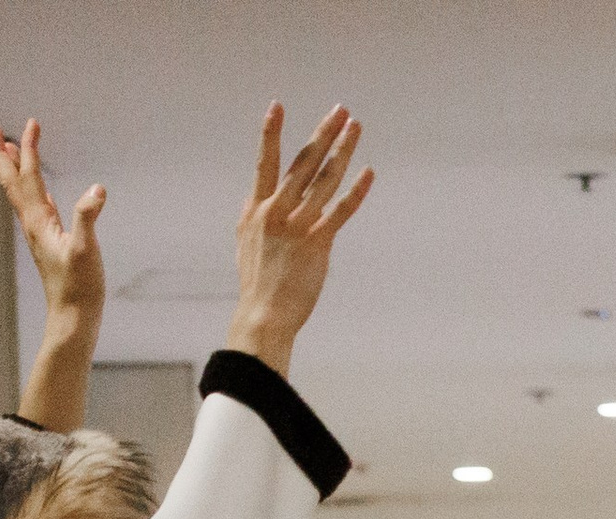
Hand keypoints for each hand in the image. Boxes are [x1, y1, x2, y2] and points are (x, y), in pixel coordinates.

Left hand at [0, 119, 105, 429]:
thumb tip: (97, 190)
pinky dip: (33, 191)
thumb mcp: (86, 250)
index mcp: (38, 219)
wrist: (73, 318)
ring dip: (14, 169)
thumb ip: (88, 216)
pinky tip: (42, 192)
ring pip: (20, 192)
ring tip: (11, 150)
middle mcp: (32, 222)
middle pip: (12, 180)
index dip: (31, 147)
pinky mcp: (49, 243)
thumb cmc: (79, 287)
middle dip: (3, 153)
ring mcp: (39, 233)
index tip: (32, 123)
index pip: (30, 174)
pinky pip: (36, 208)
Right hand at [227, 104, 374, 377]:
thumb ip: (255, 218)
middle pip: (302, 163)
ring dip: (341, 151)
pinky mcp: (317, 244)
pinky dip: (355, 191)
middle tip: (340, 110)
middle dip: (322, 134)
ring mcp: (297, 225)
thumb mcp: (247, 245)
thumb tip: (256, 201)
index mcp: (256, 209)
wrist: (264, 315)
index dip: (271, 135)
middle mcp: (275, 211)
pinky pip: (340, 211)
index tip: (277, 107)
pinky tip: (368, 173)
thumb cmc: (258, 286)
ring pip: (322, 179)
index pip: (265, 164)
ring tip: (355, 127)